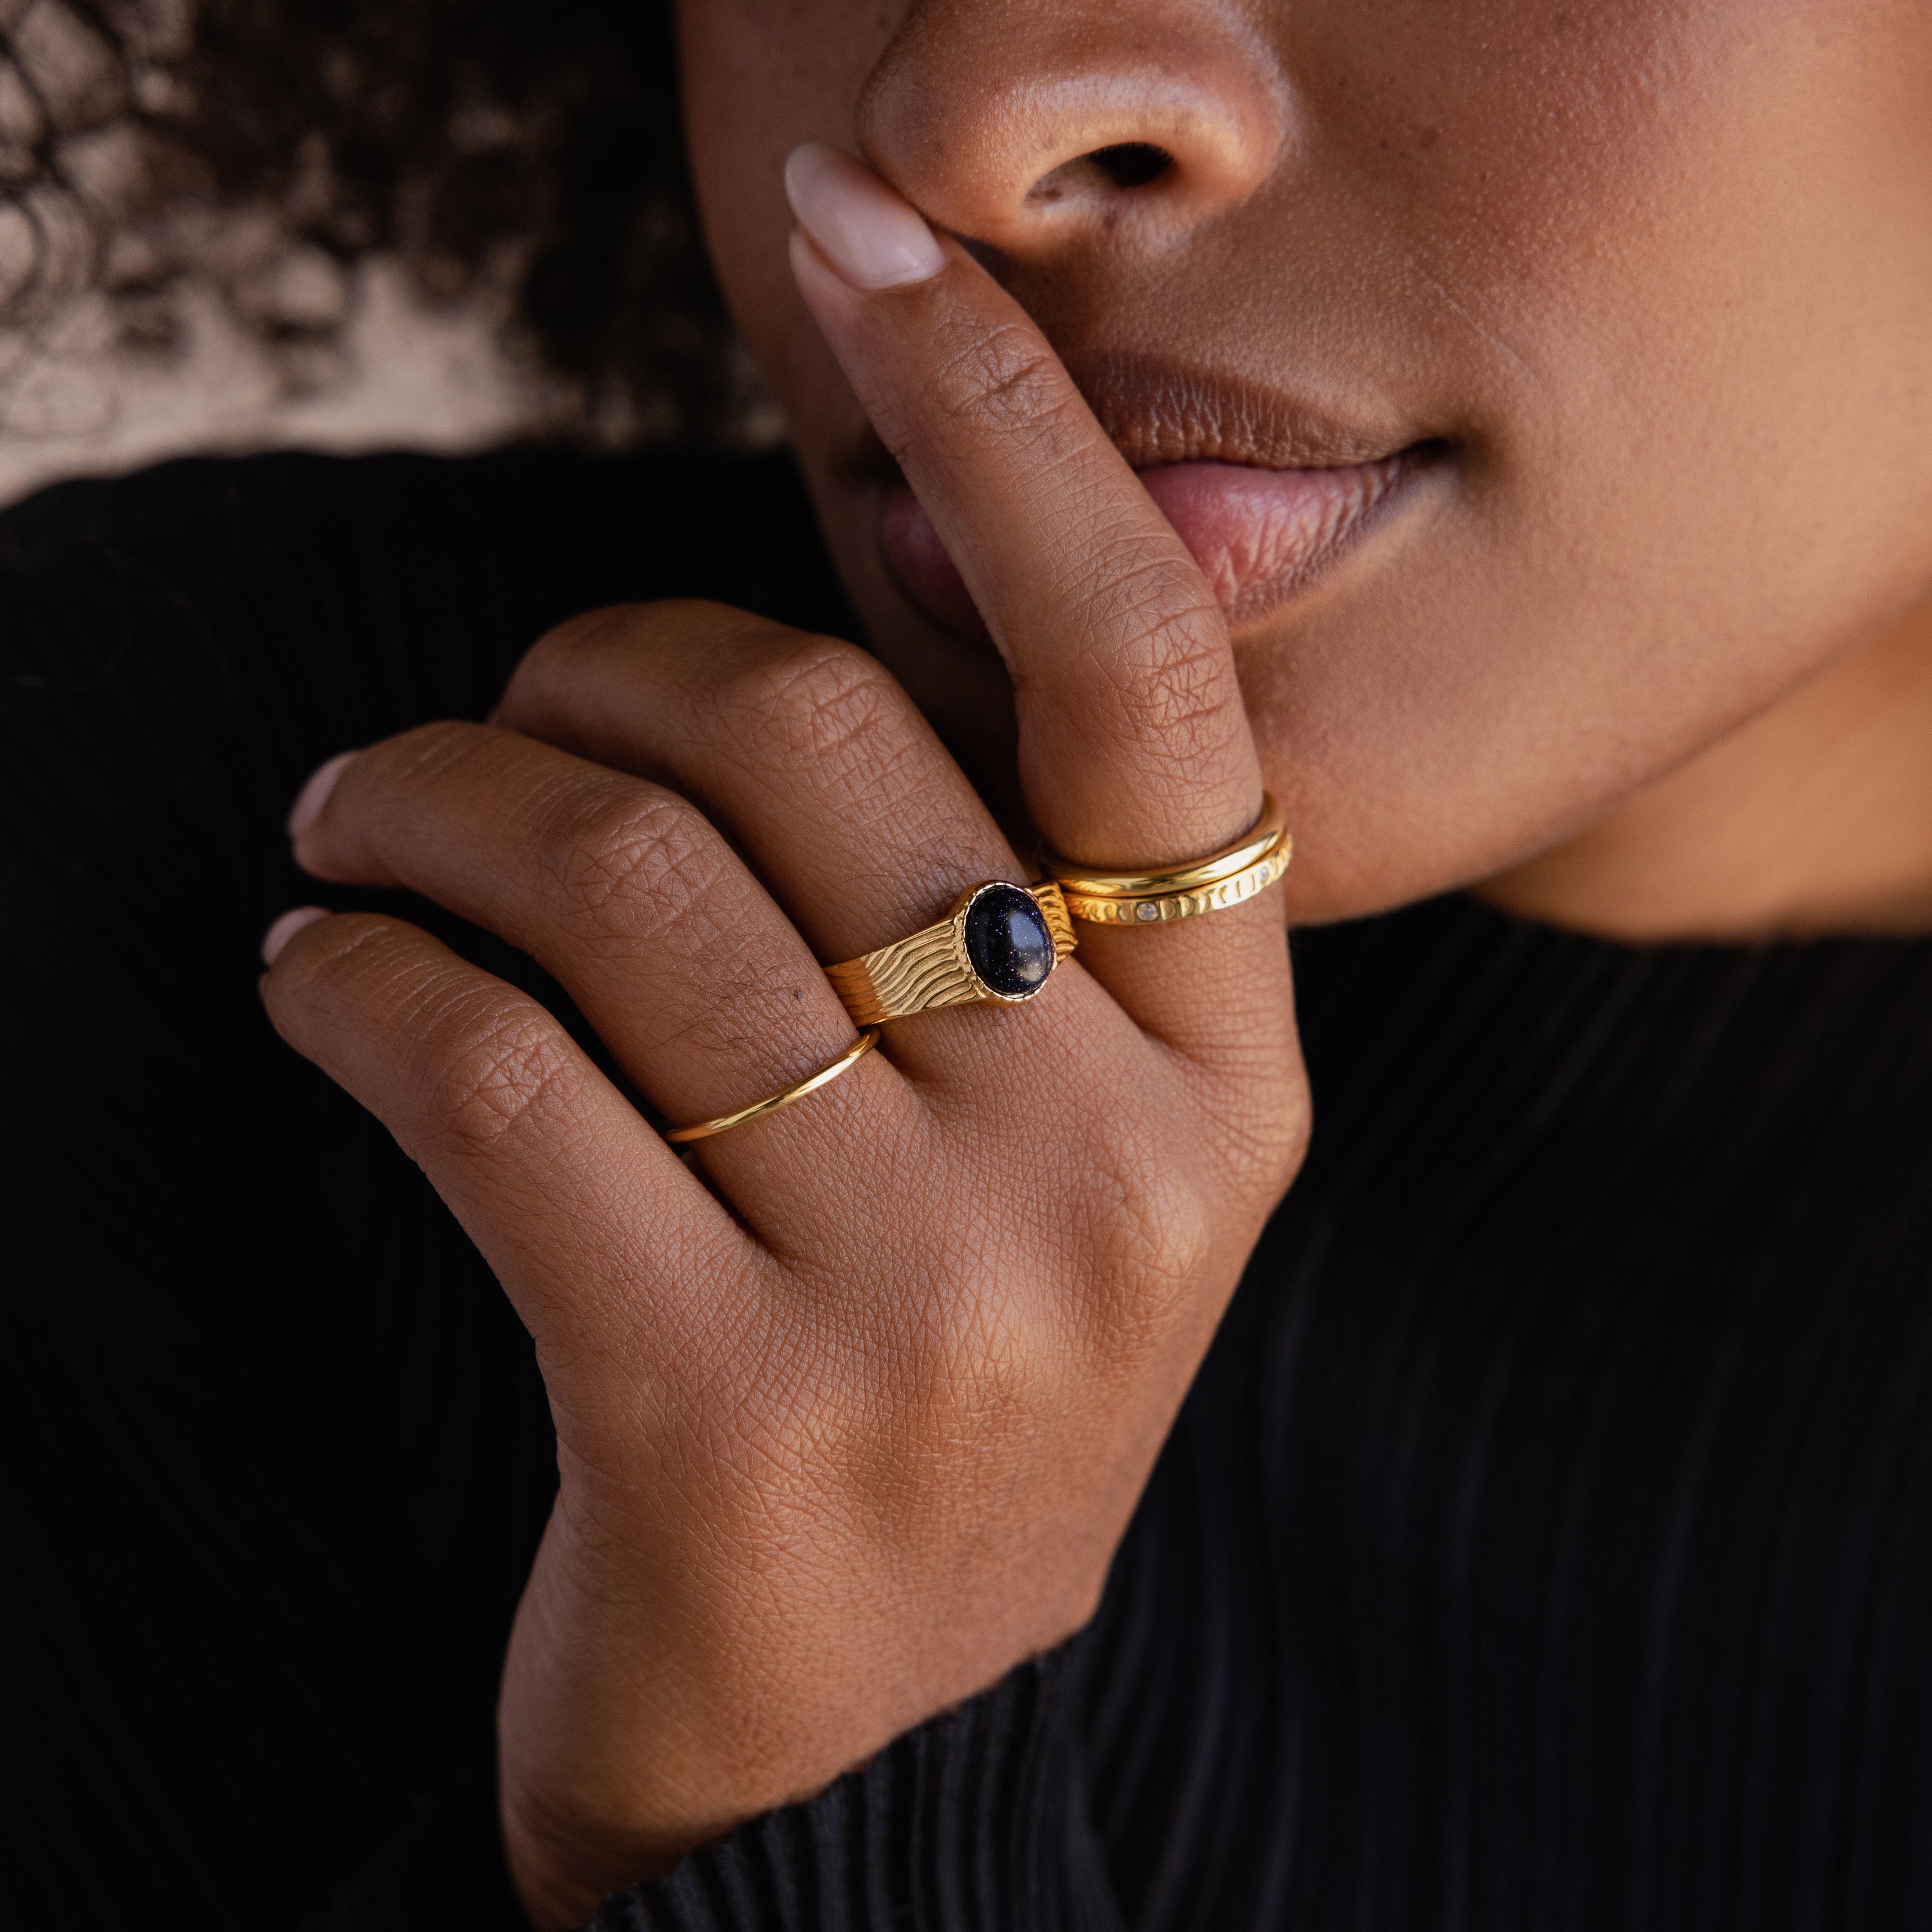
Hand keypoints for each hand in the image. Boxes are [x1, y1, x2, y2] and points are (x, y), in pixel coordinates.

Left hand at [260, 147, 1306, 1926]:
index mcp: (1224, 1073)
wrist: (893, 1761)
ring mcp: (938, 1297)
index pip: (1137, 669)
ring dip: (431, 803)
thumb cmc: (945, 1389)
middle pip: (816, 743)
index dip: (1002, 421)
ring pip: (628, 891)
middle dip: (594, 671)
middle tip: (473, 723)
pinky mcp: (727, 1415)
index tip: (862, 236)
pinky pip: (490, 1077)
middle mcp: (1115, 1164)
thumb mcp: (1059, 1160)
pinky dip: (351, 982)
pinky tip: (316, 982)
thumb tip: (797, 620)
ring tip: (351, 826)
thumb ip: (996, 910)